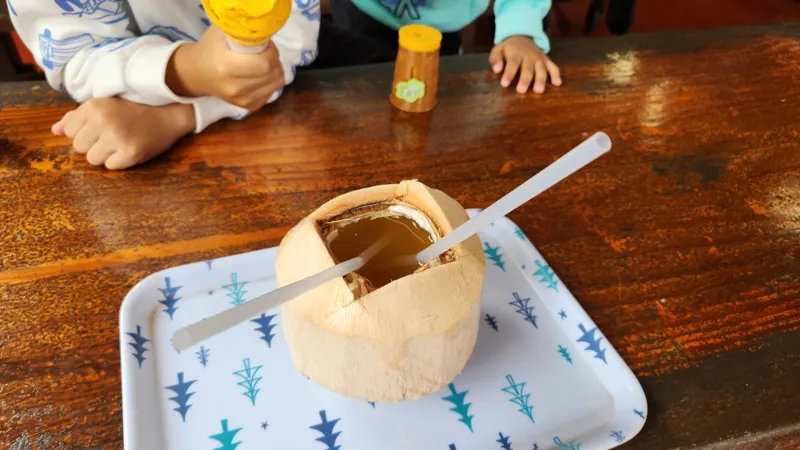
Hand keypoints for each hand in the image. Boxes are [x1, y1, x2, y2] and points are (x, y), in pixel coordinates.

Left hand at [52, 98, 195, 169]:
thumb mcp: (105, 105)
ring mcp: (117, 138)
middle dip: (93, 145)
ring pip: (92, 159)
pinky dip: (119, 161)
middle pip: (79, 147)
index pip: (70, 131)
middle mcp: (103, 121)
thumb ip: (77, 117)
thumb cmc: (135, 110)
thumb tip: (55, 131)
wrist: (169, 114)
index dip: (84, 132)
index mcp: (94, 106)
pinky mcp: (131, 153)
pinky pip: (110, 166)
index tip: (100, 128)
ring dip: (104, 155)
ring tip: (119, 144)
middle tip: (111, 137)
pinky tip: (129, 149)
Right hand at [166, 25, 284, 110]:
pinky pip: (272, 92)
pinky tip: (260, 75)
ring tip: (264, 62)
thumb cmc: (210, 49)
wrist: (197, 74)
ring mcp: (242, 100)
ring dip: (275, 70)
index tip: (266, 45)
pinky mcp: (249, 106)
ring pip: (276, 83)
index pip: (264, 64)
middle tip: (266, 52)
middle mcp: (235, 87)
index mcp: (226, 67)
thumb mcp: (221, 33)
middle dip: (274, 59)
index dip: (271, 52)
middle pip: (272, 74)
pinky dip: (271, 81)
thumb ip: (242, 32)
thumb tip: (264, 33)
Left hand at [489, 35, 561, 93]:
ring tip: (539, 90)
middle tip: (521, 90)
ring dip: (541, 79)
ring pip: (541, 69)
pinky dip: (556, 74)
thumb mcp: (498, 50)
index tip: (504, 84)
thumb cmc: (508, 48)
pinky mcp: (546, 60)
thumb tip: (496, 69)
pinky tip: (558, 84)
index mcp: (516, 54)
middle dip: (525, 80)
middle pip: (528, 69)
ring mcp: (539, 58)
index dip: (509, 74)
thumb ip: (495, 59)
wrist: (522, 37)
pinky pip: (553, 67)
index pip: (512, 64)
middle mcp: (529, 56)